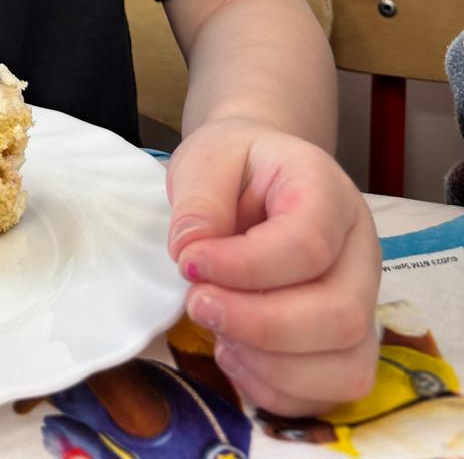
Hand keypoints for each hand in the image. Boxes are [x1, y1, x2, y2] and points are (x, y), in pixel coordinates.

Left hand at [166, 118, 380, 416]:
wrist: (259, 175)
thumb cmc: (236, 166)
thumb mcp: (207, 159)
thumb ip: (199, 201)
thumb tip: (191, 253)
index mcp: (327, 191)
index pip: (309, 243)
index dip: (246, 266)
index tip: (189, 264)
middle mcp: (360, 251)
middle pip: (340, 314)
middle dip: (259, 324)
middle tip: (197, 303)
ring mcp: (362, 302)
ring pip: (346, 365)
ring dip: (268, 364)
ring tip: (215, 328)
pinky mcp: (346, 345)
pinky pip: (328, 392)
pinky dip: (274, 388)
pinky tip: (233, 352)